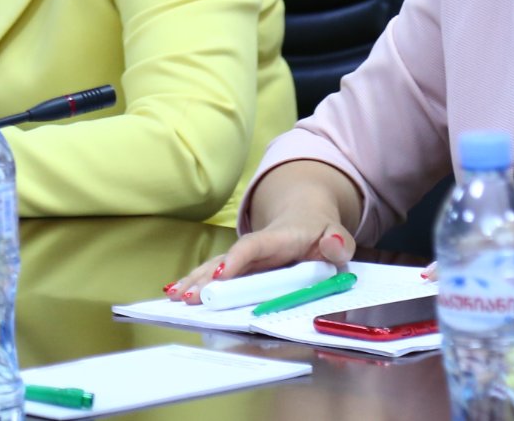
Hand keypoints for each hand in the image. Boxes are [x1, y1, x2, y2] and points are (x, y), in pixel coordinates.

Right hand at [166, 211, 353, 303]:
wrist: (303, 217)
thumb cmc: (320, 231)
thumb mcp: (335, 234)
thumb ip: (338, 242)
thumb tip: (333, 245)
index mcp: (278, 238)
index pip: (255, 246)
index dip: (238, 260)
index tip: (221, 276)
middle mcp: (255, 247)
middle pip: (227, 260)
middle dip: (207, 278)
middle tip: (189, 296)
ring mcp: (244, 258)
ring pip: (215, 268)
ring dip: (195, 281)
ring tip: (175, 296)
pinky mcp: (238, 268)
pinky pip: (214, 275)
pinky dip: (195, 283)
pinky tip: (176, 293)